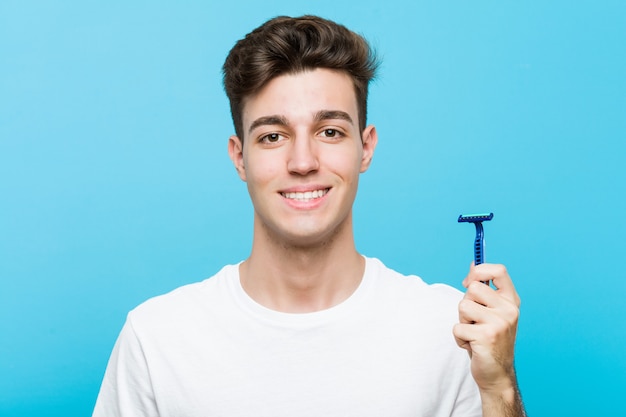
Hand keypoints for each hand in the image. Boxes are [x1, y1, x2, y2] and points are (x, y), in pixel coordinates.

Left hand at [453, 263, 520, 393]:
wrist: (497, 374)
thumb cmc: (489, 339)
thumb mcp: (491, 311)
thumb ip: (484, 289)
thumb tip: (473, 263)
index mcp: (511, 301)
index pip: (499, 270)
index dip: (479, 271)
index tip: (469, 281)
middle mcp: (509, 310)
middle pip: (473, 288)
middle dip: (466, 304)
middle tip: (475, 321)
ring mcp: (500, 323)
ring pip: (463, 306)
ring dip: (462, 321)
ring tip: (474, 333)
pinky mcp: (487, 337)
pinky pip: (457, 327)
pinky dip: (459, 338)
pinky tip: (472, 346)